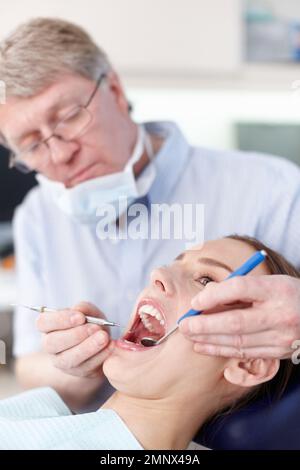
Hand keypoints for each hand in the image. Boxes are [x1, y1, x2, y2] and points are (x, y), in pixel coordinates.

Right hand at [36, 301, 112, 377]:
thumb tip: (79, 309)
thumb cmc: (90, 323)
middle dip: (75, 335)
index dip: (60, 319)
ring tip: (104, 337)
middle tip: (94, 328)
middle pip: (52, 343)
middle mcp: (51, 346)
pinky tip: (110, 346)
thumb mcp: (89, 312)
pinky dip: (100, 356)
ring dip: (88, 347)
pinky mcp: (78, 373)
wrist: (100, 343)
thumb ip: (84, 308)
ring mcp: (62, 362)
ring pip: (68, 359)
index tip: (80, 317)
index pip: (43, 323)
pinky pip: (86, 367)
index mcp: (49, 327)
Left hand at [179, 275, 299, 358]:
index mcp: (276, 290)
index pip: (240, 288)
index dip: (214, 295)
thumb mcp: (269, 282)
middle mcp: (280, 314)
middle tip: (184, 325)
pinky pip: (245, 353)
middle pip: (235, 321)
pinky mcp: (279, 352)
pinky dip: (221, 350)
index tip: (195, 301)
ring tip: (189, 335)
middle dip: (204, 325)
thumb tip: (206, 296)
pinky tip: (204, 346)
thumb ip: (239, 287)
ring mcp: (281, 337)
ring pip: (238, 341)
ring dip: (209, 340)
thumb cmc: (288, 294)